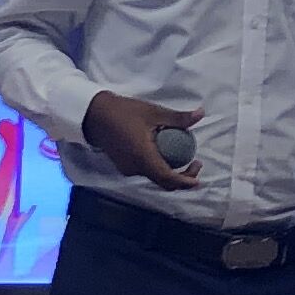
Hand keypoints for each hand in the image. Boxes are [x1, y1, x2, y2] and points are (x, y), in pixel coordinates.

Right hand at [80, 91, 200, 187]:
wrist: (94, 114)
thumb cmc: (124, 112)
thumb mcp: (153, 112)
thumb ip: (178, 118)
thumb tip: (200, 114)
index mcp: (144, 157)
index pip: (168, 178)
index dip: (185, 182)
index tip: (198, 179)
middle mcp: (136, 168)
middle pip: (163, 182)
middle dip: (182, 178)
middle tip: (195, 163)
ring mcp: (128, 169)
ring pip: (154, 177)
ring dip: (170, 172)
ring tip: (183, 156)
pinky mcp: (124, 165)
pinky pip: (145, 171)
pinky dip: (158, 167)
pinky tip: (165, 152)